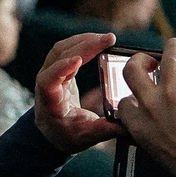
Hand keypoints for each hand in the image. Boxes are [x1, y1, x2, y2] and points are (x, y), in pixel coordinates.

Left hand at [31, 31, 122, 153]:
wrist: (52, 131)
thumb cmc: (67, 135)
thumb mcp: (86, 137)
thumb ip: (106, 130)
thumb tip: (130, 124)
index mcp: (50, 102)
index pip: (48, 81)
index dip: (60, 68)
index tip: (78, 60)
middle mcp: (45, 84)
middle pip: (58, 57)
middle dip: (83, 45)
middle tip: (109, 39)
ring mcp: (49, 73)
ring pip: (61, 49)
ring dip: (83, 40)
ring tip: (107, 38)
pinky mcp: (58, 68)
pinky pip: (66, 49)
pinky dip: (82, 42)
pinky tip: (99, 41)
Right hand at [116, 38, 175, 175]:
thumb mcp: (155, 150)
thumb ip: (150, 129)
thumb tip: (157, 115)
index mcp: (137, 124)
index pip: (124, 100)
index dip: (133, 97)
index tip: (142, 96)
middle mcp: (151, 105)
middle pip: (133, 70)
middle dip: (140, 60)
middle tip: (149, 62)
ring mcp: (174, 94)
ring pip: (167, 56)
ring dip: (171, 48)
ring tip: (175, 47)